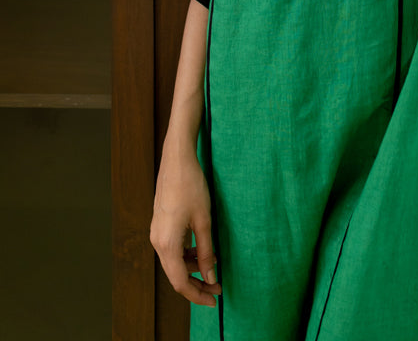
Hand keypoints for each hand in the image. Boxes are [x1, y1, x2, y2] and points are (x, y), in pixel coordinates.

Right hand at [150, 148, 221, 306]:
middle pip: (175, 275)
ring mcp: (156, 233)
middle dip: (197, 283)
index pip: (180, 282)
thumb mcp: (204, 221)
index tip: (214, 299)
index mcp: (166, 244)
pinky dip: (187, 254)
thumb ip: (206, 252)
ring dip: (193, 267)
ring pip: (174, 262)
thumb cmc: (191, 187)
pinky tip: (202, 249)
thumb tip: (210, 277)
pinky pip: (172, 249)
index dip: (197, 295)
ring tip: (214, 264)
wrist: (176, 160)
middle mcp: (157, 241)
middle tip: (218, 286)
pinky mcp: (160, 225)